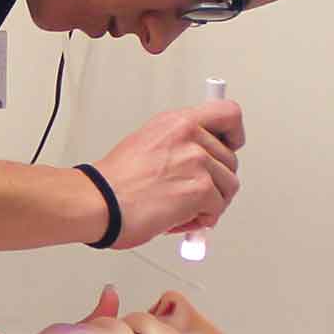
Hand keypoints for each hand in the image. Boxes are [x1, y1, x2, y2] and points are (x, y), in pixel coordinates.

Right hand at [87, 98, 242, 248]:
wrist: (99, 202)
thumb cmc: (115, 181)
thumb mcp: (147, 142)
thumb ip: (179, 145)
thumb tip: (201, 159)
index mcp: (177, 122)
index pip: (227, 113)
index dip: (234, 133)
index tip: (231, 144)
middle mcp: (190, 136)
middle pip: (230, 159)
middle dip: (216, 182)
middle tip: (193, 193)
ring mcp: (197, 161)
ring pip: (229, 186)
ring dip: (210, 203)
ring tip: (183, 207)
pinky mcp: (201, 188)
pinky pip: (218, 208)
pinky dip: (202, 219)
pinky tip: (179, 218)